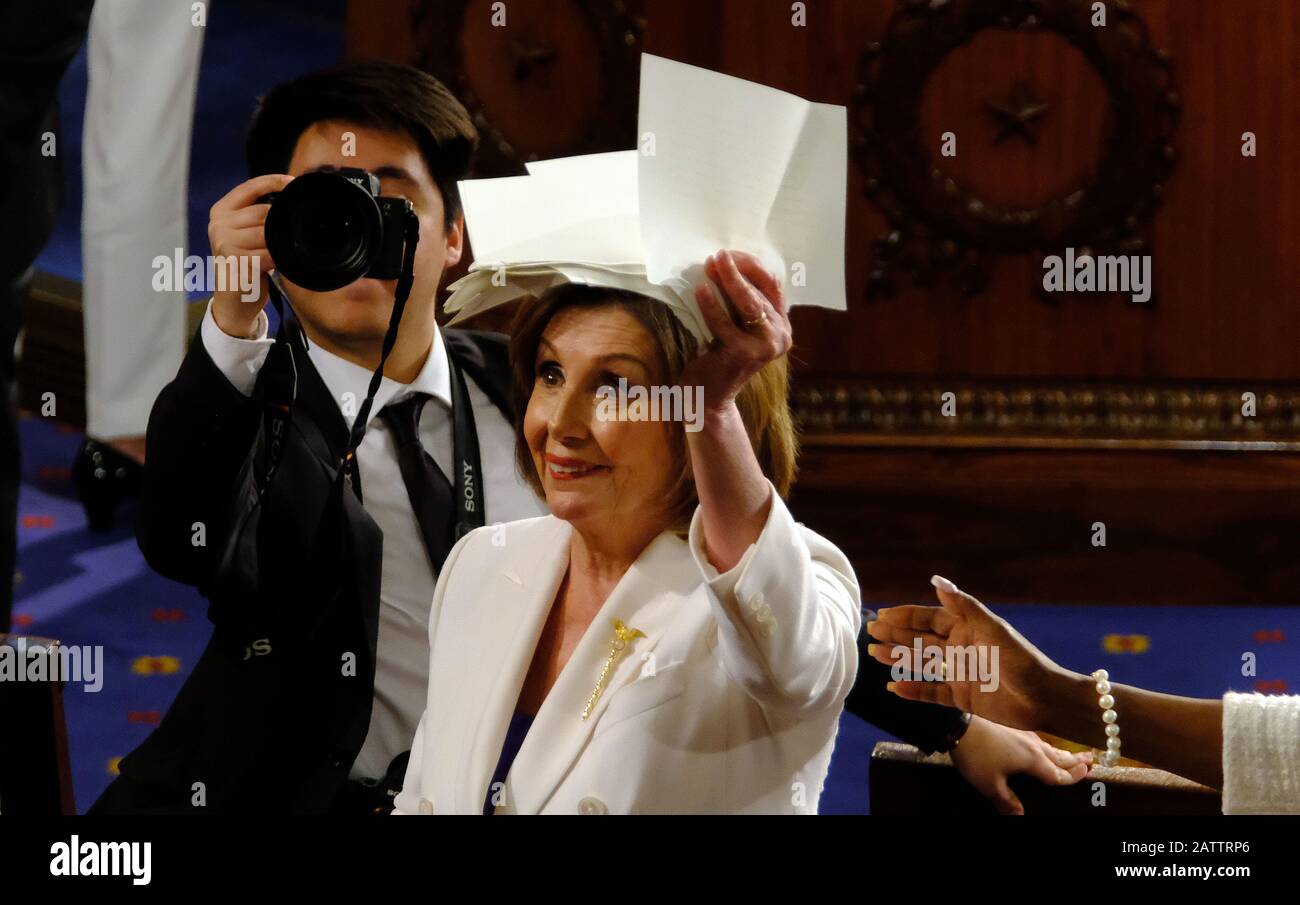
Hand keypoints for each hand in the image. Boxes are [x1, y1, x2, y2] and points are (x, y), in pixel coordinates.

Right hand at [208, 173, 292, 337]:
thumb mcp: (246, 233)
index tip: (292, 182)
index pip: (250, 187)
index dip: (273, 181)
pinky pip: (269, 253)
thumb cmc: (246, 263)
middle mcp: (218, 224)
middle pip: (264, 212)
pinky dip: (277, 259)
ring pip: (267, 232)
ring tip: (273, 254)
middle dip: (279, 225)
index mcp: (221, 211)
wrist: (234, 301)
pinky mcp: (234, 261)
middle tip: (279, 241)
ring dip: (278, 244)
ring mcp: (224, 242)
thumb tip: (288, 197)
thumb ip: (259, 215)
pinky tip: (273, 265)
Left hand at [681, 250, 791, 417]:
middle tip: (718, 255)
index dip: (752, 266)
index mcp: (781, 326)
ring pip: (747, 304)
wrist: (707, 399)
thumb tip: (724, 263)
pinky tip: (701, 290)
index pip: (772, 285)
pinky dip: (711, 304)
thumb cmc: (717, 358)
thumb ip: (739, 303)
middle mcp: (780, 336)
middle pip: (759, 292)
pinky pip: (725, 323)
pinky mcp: (744, 354)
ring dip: (728, 281)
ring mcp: (765, 347)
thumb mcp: (735, 326)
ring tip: (710, 264)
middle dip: (738, 270)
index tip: (730, 254)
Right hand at [865, 575, 1068, 730]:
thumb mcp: (991, 628)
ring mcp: (959, 673)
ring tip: (874, 655)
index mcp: (966, 628)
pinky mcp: (961, 697)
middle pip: (921, 639)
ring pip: (921, 663)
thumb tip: (936, 580)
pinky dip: (913, 690)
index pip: (929, 618)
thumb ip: (962, 605)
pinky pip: (931, 692)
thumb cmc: (1020, 659)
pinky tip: (894, 687)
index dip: (906, 616)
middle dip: (896, 635)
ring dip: (898, 658)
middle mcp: (960, 648)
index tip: (882, 614)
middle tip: (870, 632)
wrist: (1042, 698)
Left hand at [949, 716, 1091, 814]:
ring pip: (1049, 747)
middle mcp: (1033, 745)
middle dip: (1076, 760)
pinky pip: (1037, 740)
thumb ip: (1007, 801)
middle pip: (1059, 756)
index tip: (1089, 775)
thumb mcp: (989, 785)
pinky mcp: (1012, 728)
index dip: (1073, 777)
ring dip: (1063, 752)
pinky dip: (1046, 746)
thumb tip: (1019, 816)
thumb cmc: (976, 755)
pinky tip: (1041, 746)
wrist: (958, 723)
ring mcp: (1023, 734)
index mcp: (1033, 760)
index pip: (1058, 774)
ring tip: (1073, 755)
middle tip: (1092, 759)